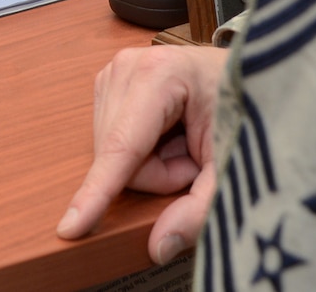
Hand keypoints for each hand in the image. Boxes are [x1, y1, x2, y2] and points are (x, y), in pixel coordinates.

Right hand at [57, 46, 228, 264]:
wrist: (245, 75)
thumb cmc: (244, 107)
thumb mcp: (233, 162)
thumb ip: (201, 207)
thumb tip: (158, 247)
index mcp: (160, 74)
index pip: (122, 147)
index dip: (97, 193)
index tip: (70, 226)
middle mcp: (128, 67)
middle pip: (118, 157)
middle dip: (158, 174)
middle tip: (196, 157)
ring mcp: (115, 73)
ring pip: (112, 154)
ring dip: (152, 164)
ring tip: (186, 142)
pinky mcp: (111, 84)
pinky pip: (112, 144)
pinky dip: (143, 152)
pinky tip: (170, 135)